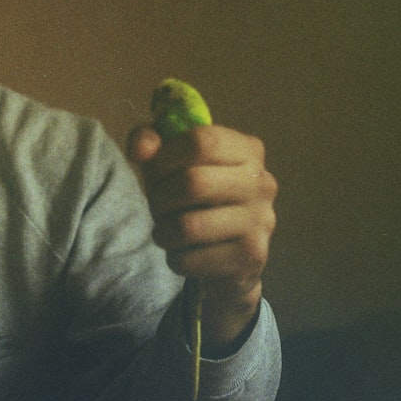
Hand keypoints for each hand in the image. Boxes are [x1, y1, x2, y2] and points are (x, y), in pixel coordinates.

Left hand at [127, 124, 276, 347]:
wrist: (227, 256)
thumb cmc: (192, 198)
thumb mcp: (169, 162)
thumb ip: (149, 141)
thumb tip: (140, 151)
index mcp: (247, 150)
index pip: (200, 142)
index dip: (164, 157)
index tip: (152, 171)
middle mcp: (261, 182)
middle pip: (192, 183)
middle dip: (160, 198)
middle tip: (158, 206)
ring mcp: (261, 221)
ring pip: (188, 227)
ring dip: (164, 232)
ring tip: (168, 232)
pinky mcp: (251, 257)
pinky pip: (189, 259)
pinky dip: (175, 258)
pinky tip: (185, 253)